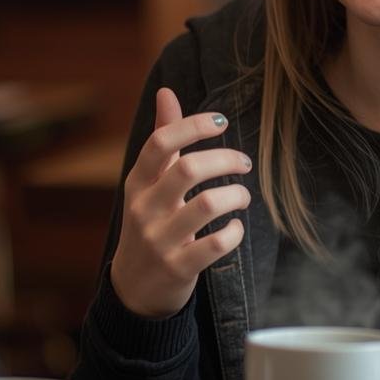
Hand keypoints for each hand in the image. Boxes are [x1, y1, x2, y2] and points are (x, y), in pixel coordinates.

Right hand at [110, 87, 252, 318]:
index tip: (221, 121)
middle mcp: (145, 209)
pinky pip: (216, 244)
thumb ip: (162, 138)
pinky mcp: (179, 267)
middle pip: (189, 169)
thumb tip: (167, 92)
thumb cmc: (150, 221)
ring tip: (243, 196)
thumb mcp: (148, 182)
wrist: (135, 287)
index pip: (161, 143)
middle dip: (226, 159)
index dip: (193, 125)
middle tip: (244, 161)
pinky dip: (234, 232)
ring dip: (236, 195)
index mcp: (138, 182)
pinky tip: (235, 227)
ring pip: (208, 205)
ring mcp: (160, 240)